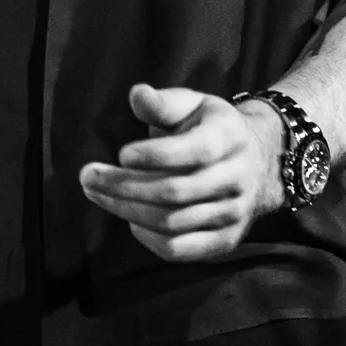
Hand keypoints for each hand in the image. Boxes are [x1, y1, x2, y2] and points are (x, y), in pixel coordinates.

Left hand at [79, 83, 285, 263]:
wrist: (256, 162)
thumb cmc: (209, 127)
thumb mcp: (192, 104)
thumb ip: (163, 103)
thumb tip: (137, 95)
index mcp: (229, 137)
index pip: (194, 151)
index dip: (154, 155)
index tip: (121, 153)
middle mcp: (236, 178)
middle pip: (175, 191)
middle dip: (125, 186)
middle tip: (88, 176)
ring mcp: (233, 214)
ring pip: (172, 223)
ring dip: (126, 210)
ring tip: (97, 193)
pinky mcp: (224, 242)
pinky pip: (180, 250)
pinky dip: (148, 239)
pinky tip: (129, 220)